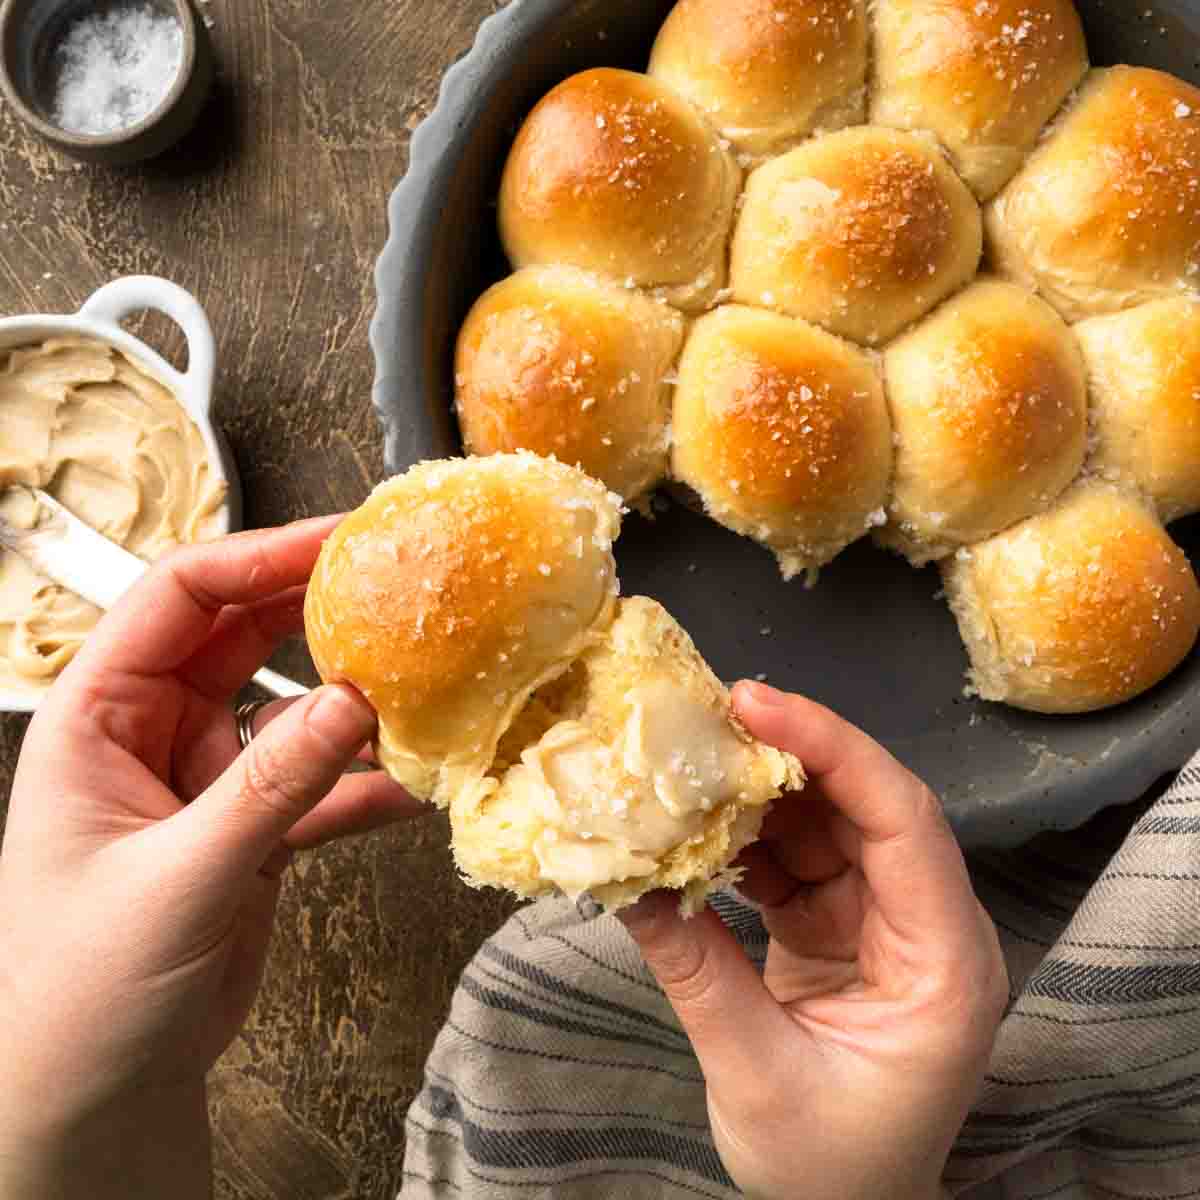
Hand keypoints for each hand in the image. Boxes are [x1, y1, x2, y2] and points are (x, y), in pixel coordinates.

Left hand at [0, 517, 421, 1198]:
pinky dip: (369, 785)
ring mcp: (208, 778)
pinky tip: (418, 785)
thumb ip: (271, 787)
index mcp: (99, 716)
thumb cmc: (80, 992)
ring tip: (422, 678)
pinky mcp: (253, 827)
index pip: (178, 598)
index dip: (257, 558)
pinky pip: (322, 783)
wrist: (99, 1096)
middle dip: (316, 608)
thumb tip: (355, 700)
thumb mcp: (177, 877)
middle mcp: (154, 732)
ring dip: (355, 701)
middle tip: (395, 582)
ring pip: (293, 707)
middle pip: (242, 634)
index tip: (336, 541)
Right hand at [619, 682, 1007, 1199]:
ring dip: (759, 793)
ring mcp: (883, 923)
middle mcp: (927, 926)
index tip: (758, 705)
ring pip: (827, 823)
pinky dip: (744, 839)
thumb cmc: (830, 1171)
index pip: (903, 821)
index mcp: (946, 962)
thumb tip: (628, 879)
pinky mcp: (840, 927)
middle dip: (789, 755)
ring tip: (689, 762)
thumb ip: (696, 971)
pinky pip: (795, 859)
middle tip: (709, 713)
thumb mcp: (758, 1075)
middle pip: (867, 806)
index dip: (833, 750)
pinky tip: (697, 826)